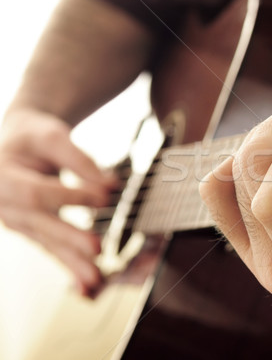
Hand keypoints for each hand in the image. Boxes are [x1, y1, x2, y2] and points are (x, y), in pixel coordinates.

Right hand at [0, 108, 116, 295]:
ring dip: (72, 262)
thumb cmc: (33, 137)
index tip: (104, 196)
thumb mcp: (52, 135)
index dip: (70, 195)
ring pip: (46, 243)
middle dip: (69, 237)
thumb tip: (110, 184)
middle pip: (40, 224)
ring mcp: (16, 221)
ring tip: (95, 280)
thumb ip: (79, 159)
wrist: (16, 144)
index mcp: (2, 177)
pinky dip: (69, 267)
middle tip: (97, 248)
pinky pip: (51, 250)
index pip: (36, 192)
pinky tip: (87, 285)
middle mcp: (4, 204)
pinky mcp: (32, 231)